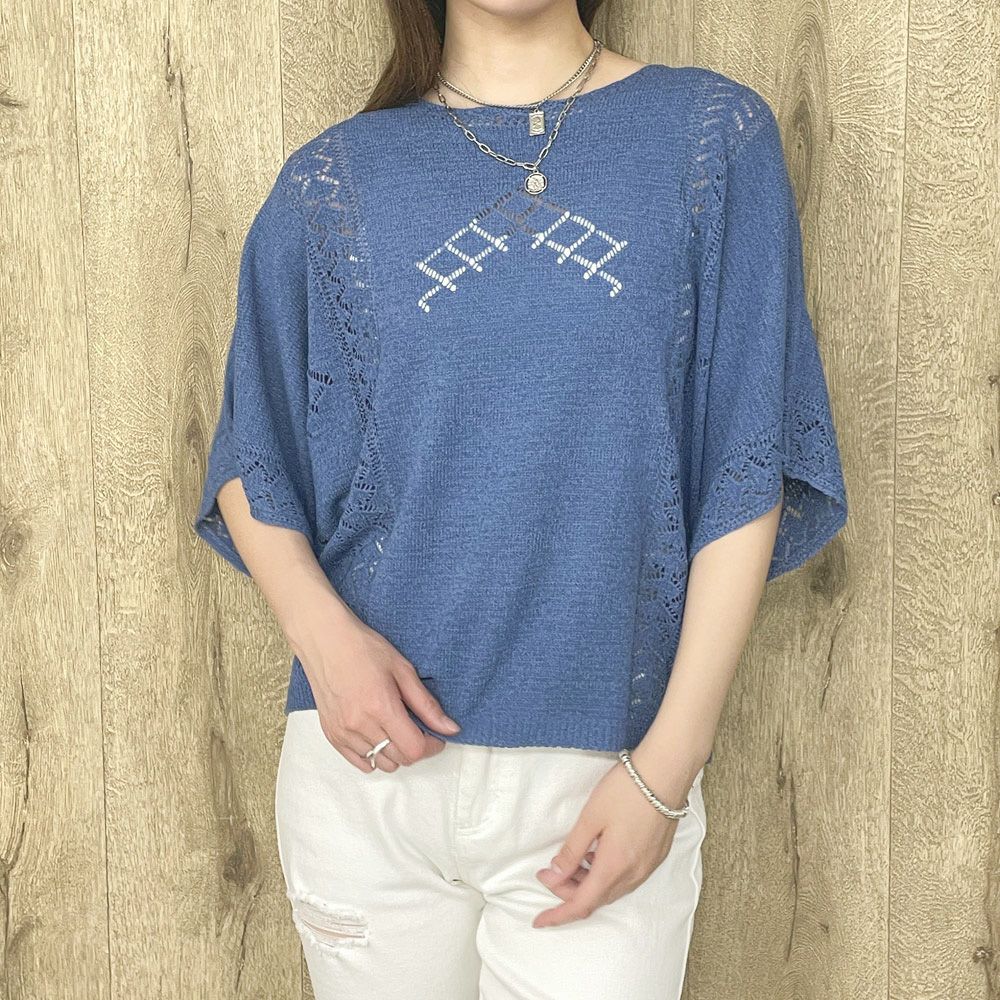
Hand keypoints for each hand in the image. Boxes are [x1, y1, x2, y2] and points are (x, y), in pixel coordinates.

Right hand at [290, 596, 460, 772]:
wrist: (325, 641)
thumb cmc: (364, 649)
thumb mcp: (403, 670)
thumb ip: (427, 704)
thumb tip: (450, 728)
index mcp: (381, 707)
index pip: (414, 749)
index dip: (431, 746)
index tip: (435, 736)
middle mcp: (360, 724)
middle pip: (399, 759)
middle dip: (415, 748)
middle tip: (417, 728)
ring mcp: (343, 732)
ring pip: (380, 763)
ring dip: (395, 753)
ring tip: (395, 729)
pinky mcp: (332, 735)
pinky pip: (359, 762)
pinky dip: (374, 756)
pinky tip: (378, 735)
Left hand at [532, 756, 692, 927]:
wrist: (665, 773)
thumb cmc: (626, 790)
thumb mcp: (590, 817)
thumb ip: (572, 850)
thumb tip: (555, 874)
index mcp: (615, 866)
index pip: (582, 904)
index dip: (558, 915)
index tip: (538, 920)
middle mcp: (634, 874)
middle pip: (596, 898)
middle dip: (568, 893)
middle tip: (547, 873)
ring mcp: (647, 866)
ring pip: (611, 889)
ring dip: (587, 885)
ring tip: (569, 864)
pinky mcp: (654, 856)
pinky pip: (625, 878)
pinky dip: (605, 875)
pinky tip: (595, 856)